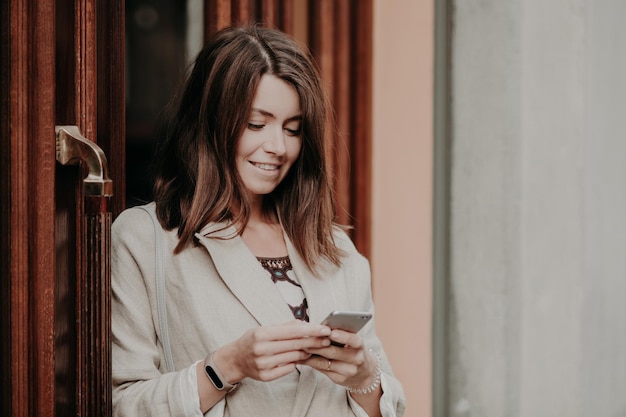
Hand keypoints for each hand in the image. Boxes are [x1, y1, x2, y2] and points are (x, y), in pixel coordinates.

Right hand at [215, 320, 331, 383]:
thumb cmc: (253, 340)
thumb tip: (308, 324)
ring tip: (313, 347)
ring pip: (294, 357)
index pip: (293, 331)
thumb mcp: (265, 328)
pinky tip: (299, 357)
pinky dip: (296, 361)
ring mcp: (263, 364)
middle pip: (296, 344)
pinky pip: (289, 368)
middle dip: (314, 341)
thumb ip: (286, 326)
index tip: (325, 329)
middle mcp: (262, 349)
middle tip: (327, 338)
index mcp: (262, 334)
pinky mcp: (266, 376)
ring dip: (307, 351)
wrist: (235, 359)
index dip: (311, 330)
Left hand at [298, 329, 376, 388]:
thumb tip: (322, 326)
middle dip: (317, 344)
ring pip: (324, 362)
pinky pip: (322, 370)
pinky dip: (311, 363)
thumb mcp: (353, 341)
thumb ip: (341, 334)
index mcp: (359, 346)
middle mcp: (356, 359)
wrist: (365, 373)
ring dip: (310, 354)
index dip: (342, 336)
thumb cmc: (354, 351)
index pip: (353, 340)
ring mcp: (347, 371)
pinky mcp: (339, 379)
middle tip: (305, 338)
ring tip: (300, 347)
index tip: (331, 332)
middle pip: (333, 352)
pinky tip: (302, 358)